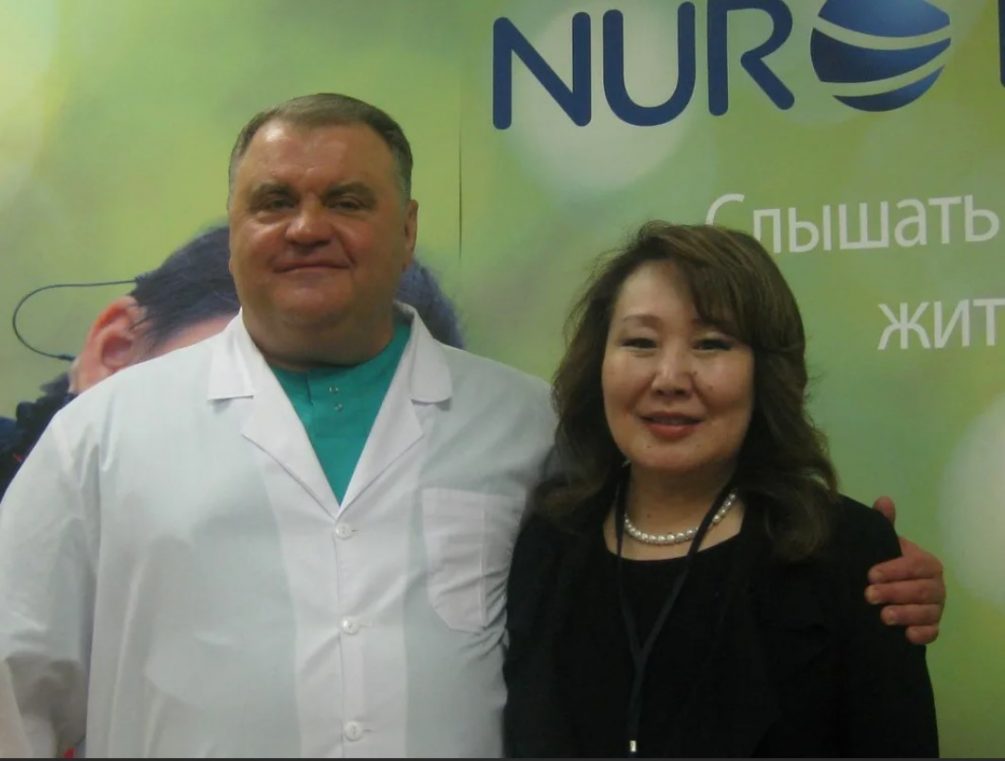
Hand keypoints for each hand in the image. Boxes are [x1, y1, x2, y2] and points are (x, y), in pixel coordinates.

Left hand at [866, 496, 944, 644]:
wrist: (886, 593)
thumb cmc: (886, 566)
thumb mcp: (883, 545)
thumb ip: (884, 525)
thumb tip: (884, 500)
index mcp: (926, 563)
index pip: (915, 565)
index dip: (894, 570)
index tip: (870, 574)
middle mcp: (935, 585)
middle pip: (921, 590)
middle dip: (895, 592)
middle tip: (869, 595)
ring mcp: (935, 607)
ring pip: (927, 612)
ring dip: (906, 614)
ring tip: (884, 617)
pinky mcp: (931, 627)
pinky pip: (932, 633)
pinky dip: (921, 634)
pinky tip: (907, 635)